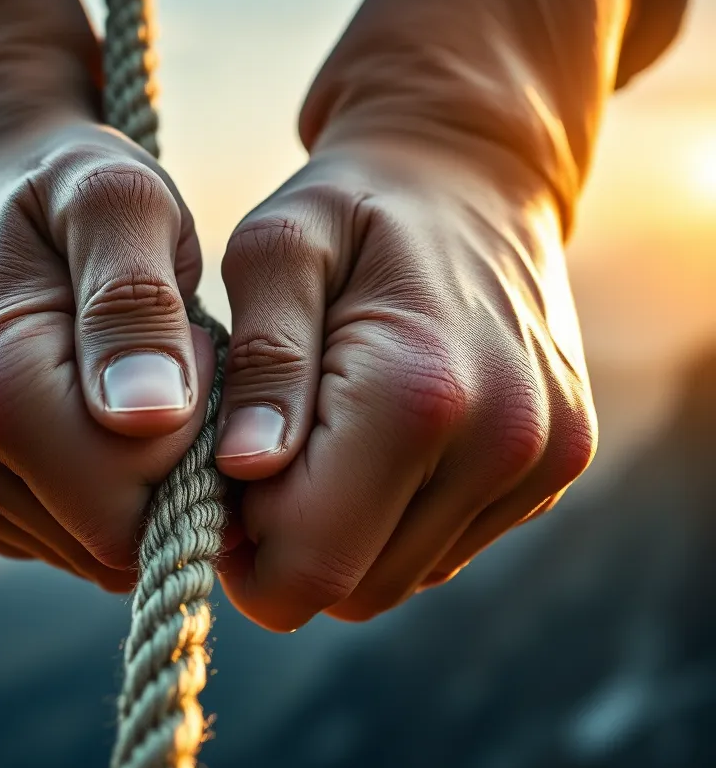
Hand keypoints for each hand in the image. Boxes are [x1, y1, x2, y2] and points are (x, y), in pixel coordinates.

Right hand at [0, 121, 211, 589]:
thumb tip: (146, 416)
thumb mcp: (124, 204)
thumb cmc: (71, 196)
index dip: (189, 437)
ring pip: (94, 551)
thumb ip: (134, 301)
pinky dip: (100, 494)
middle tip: (163, 370)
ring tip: (123, 387)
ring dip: (135, 481)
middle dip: (167, 467)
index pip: (133, 503)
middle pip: (113, 541)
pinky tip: (91, 418)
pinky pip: (67, 541)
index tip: (181, 347)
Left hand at [216, 139, 595, 626]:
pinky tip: (372, 446)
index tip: (213, 484)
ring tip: (315, 443)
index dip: (239, 547)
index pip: (310, 561)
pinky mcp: (553, 470)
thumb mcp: (278, 250)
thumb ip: (262, 362)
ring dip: (338, 538)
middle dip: (285, 549)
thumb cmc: (353, 207)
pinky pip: (442, 550)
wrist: (474, 177)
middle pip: (355, 589)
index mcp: (419, 389)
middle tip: (256, 463)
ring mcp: (540, 462)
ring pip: (398, 580)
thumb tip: (245, 471)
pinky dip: (388, 522)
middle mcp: (501, 442)